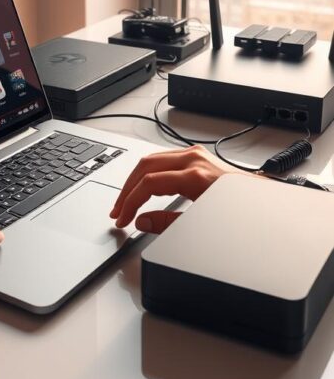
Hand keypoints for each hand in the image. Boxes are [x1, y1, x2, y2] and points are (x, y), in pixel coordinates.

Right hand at [109, 144, 247, 233]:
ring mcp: (196, 155)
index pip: (148, 184)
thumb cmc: (239, 215)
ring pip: (152, 159)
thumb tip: (142, 221)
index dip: (130, 202)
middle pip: (145, 166)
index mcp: (194, 176)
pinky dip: (149, 173)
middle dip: (127, 190)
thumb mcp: (201, 223)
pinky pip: (164, 159)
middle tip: (117, 211)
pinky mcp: (197, 156)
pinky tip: (143, 187)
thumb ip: (167, 223)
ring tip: (125, 201)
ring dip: (135, 180)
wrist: (262, 203)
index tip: (122, 218)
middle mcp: (194, 159)